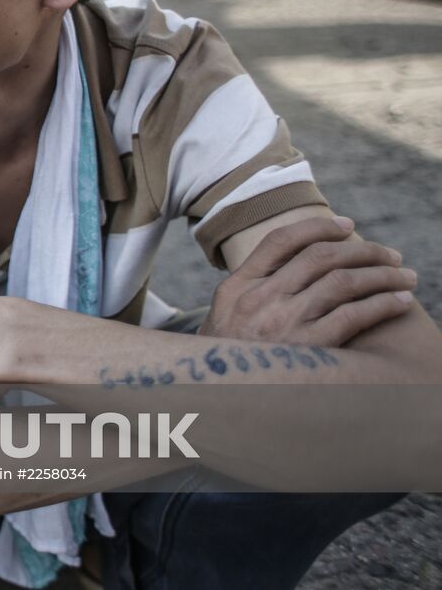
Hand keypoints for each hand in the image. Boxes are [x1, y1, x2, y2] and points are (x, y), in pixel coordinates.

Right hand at [202, 216, 416, 345]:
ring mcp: (283, 323)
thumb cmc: (228, 358)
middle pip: (319, 256)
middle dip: (363, 250)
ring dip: (382, 274)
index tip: (347, 226)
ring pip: (343, 281)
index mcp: (237, 286)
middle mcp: (259, 299)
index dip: (318, 227)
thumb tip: (294, 264)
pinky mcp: (309, 349)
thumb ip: (253, 290)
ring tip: (404, 276)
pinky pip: (354, 316)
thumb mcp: (224, 316)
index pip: (280, 241)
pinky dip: (383, 304)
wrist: (217, 396)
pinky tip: (400, 302)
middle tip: (390, 255)